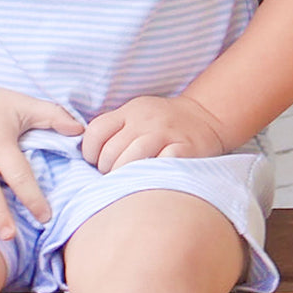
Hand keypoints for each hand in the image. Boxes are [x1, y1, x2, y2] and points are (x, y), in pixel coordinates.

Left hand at [81, 95, 227, 173]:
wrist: (205, 117)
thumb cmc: (162, 124)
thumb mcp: (136, 115)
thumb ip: (114, 129)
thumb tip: (87, 155)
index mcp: (130, 111)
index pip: (96, 131)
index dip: (89, 152)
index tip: (94, 163)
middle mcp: (146, 120)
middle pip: (112, 151)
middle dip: (106, 170)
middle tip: (112, 177)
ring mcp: (166, 133)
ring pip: (133, 159)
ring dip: (125, 176)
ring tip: (127, 181)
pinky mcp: (185, 148)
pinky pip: (162, 164)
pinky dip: (153, 174)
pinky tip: (150, 179)